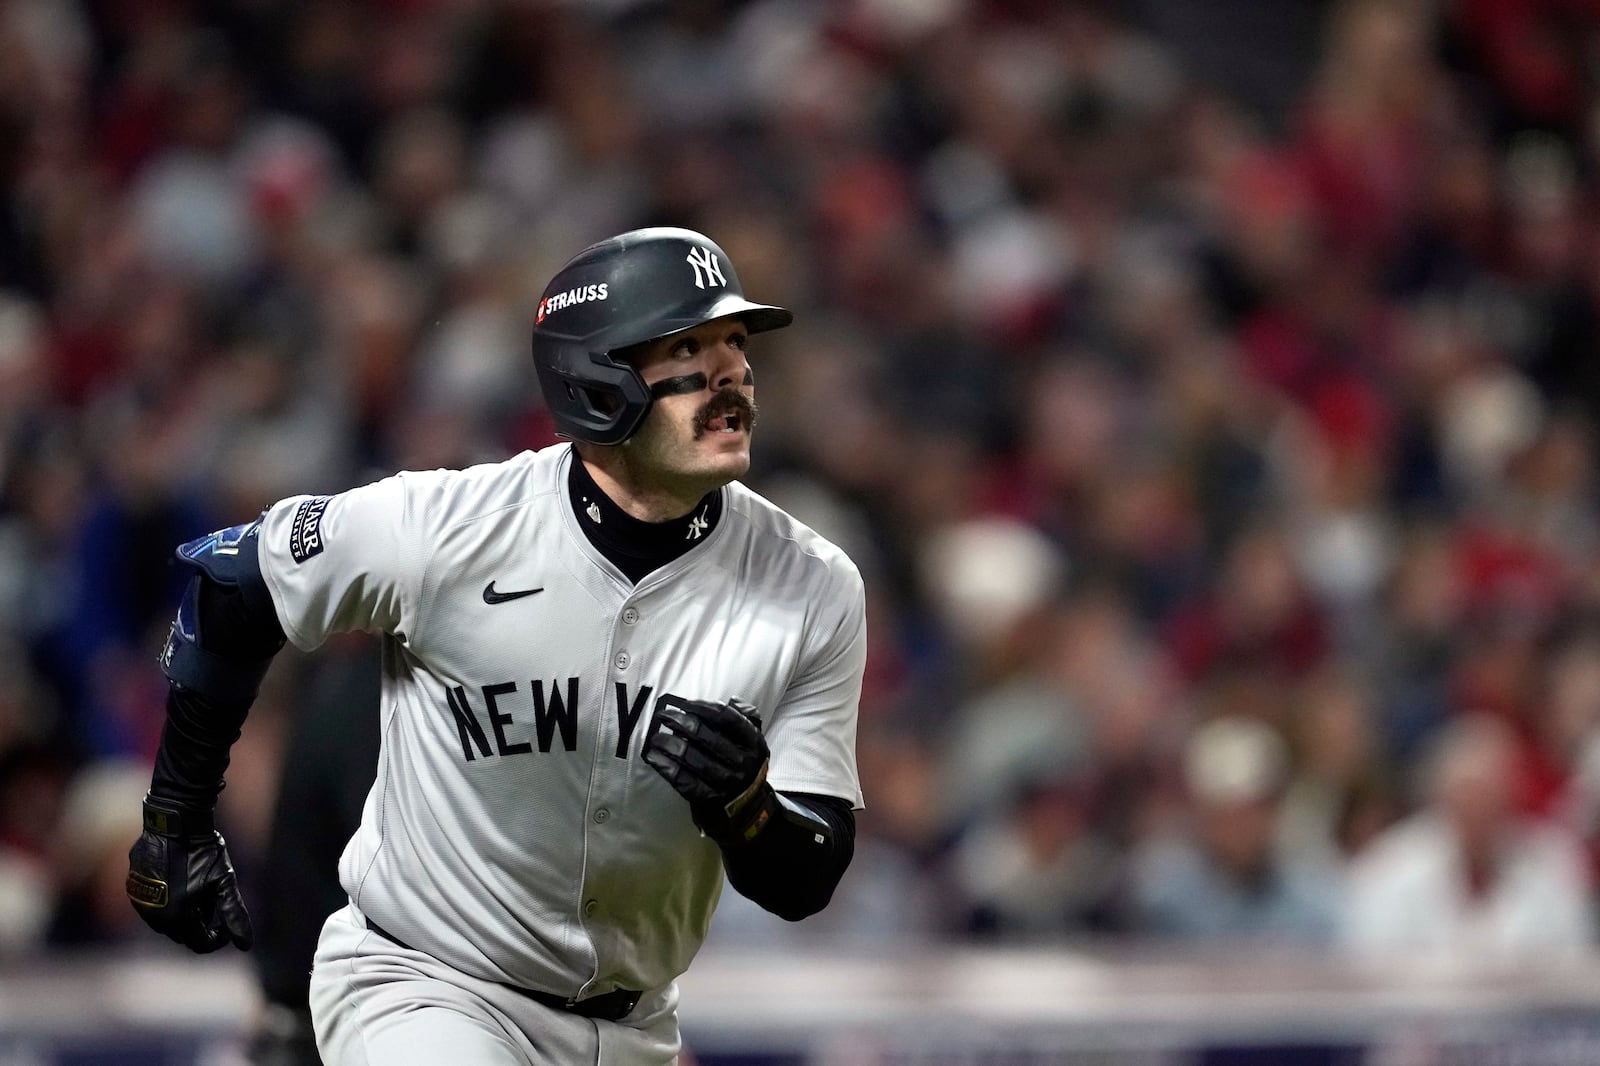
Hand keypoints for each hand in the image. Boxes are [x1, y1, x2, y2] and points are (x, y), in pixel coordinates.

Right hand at [126, 795, 253, 952]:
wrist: (173, 823)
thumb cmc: (202, 852)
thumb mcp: (223, 882)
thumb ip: (233, 914)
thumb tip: (245, 945)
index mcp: (178, 917)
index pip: (200, 944)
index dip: (218, 938)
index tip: (226, 925)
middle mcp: (155, 916)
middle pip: (183, 934)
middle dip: (201, 924)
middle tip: (214, 901)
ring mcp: (140, 903)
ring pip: (166, 922)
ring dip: (183, 915)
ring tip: (199, 891)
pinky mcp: (133, 890)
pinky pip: (152, 907)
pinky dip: (168, 903)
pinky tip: (180, 883)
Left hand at [643, 698, 774, 842]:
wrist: (749, 808)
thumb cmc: (744, 766)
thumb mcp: (753, 743)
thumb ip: (743, 719)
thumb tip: (731, 700)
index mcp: (753, 743)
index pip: (728, 718)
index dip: (704, 708)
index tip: (686, 704)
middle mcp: (742, 762)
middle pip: (707, 737)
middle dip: (681, 723)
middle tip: (664, 715)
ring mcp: (726, 782)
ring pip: (694, 759)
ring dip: (670, 745)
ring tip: (656, 736)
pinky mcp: (710, 799)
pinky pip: (685, 781)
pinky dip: (667, 768)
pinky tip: (654, 757)